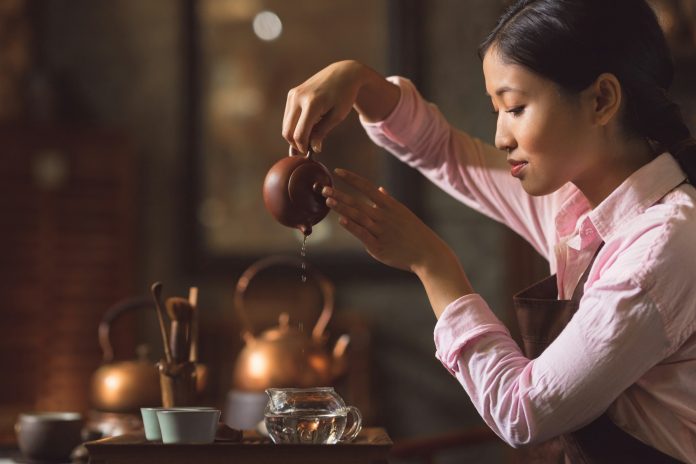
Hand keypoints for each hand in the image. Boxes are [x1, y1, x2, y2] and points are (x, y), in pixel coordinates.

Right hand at [282, 60, 398, 154]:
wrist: (343, 73)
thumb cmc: (344, 96)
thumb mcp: (338, 116)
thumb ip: (322, 132)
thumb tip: (313, 149)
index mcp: (312, 103)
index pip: (299, 133)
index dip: (302, 147)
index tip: (309, 154)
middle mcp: (298, 97)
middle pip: (288, 131)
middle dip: (295, 144)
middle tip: (306, 151)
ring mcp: (293, 94)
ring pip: (286, 125)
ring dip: (294, 135)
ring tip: (309, 140)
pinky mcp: (291, 94)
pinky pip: (288, 117)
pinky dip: (294, 126)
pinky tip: (307, 129)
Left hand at [322, 169, 449, 271]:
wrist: (427, 253)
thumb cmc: (414, 233)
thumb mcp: (403, 212)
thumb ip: (388, 201)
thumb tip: (380, 189)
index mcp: (390, 205)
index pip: (367, 186)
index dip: (351, 178)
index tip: (337, 171)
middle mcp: (384, 216)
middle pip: (358, 201)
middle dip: (340, 194)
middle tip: (324, 188)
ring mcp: (381, 231)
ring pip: (358, 216)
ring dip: (342, 207)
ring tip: (328, 201)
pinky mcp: (378, 247)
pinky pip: (363, 234)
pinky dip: (352, 226)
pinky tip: (341, 220)